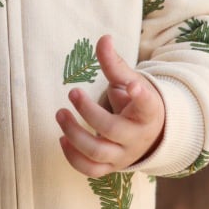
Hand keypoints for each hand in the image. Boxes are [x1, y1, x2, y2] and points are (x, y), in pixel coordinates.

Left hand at [56, 34, 164, 176]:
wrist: (148, 135)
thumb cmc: (136, 102)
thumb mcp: (130, 81)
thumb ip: (115, 63)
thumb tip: (104, 38)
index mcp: (147, 112)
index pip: (147, 105)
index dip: (140, 97)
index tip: (132, 85)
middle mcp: (136, 137)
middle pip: (112, 129)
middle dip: (89, 112)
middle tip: (73, 92)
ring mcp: (123, 155)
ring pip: (97, 152)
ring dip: (74, 134)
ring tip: (60, 113)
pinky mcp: (110, 167)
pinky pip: (90, 170)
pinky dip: (73, 158)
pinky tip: (61, 138)